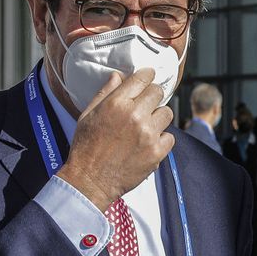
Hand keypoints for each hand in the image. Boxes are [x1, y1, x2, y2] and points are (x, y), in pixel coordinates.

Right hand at [58, 68, 173, 211]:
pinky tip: (148, 143)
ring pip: (167, 113)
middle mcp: (135, 115)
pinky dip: (162, 139)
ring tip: (145, 126)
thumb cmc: (86, 147)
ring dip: (158, 117)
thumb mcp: (88, 115)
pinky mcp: (157, 152)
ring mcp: (148, 134)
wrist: (90, 180)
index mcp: (116, 103)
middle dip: (152, 96)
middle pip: (158, 93)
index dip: (148, 75)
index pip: (142, 78)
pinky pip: (170, 136)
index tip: (149, 76)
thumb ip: (105, 93)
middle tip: (146, 104)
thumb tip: (119, 76)